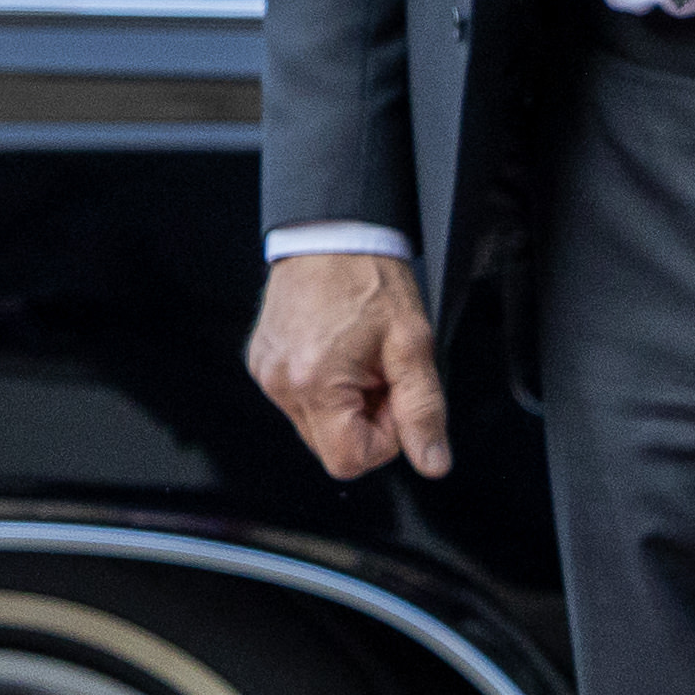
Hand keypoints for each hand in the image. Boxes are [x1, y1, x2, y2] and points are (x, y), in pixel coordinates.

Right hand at [247, 248, 451, 483]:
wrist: (330, 233)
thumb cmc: (367, 276)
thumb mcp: (412, 344)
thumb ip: (424, 410)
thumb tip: (432, 461)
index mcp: (314, 383)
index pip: (349, 460)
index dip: (385, 440)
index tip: (395, 397)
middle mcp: (280, 383)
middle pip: (331, 446)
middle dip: (366, 420)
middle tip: (380, 374)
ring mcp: (267, 374)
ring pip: (317, 425)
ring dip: (346, 404)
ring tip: (358, 358)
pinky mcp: (262, 364)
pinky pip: (299, 400)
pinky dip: (325, 387)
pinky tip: (337, 352)